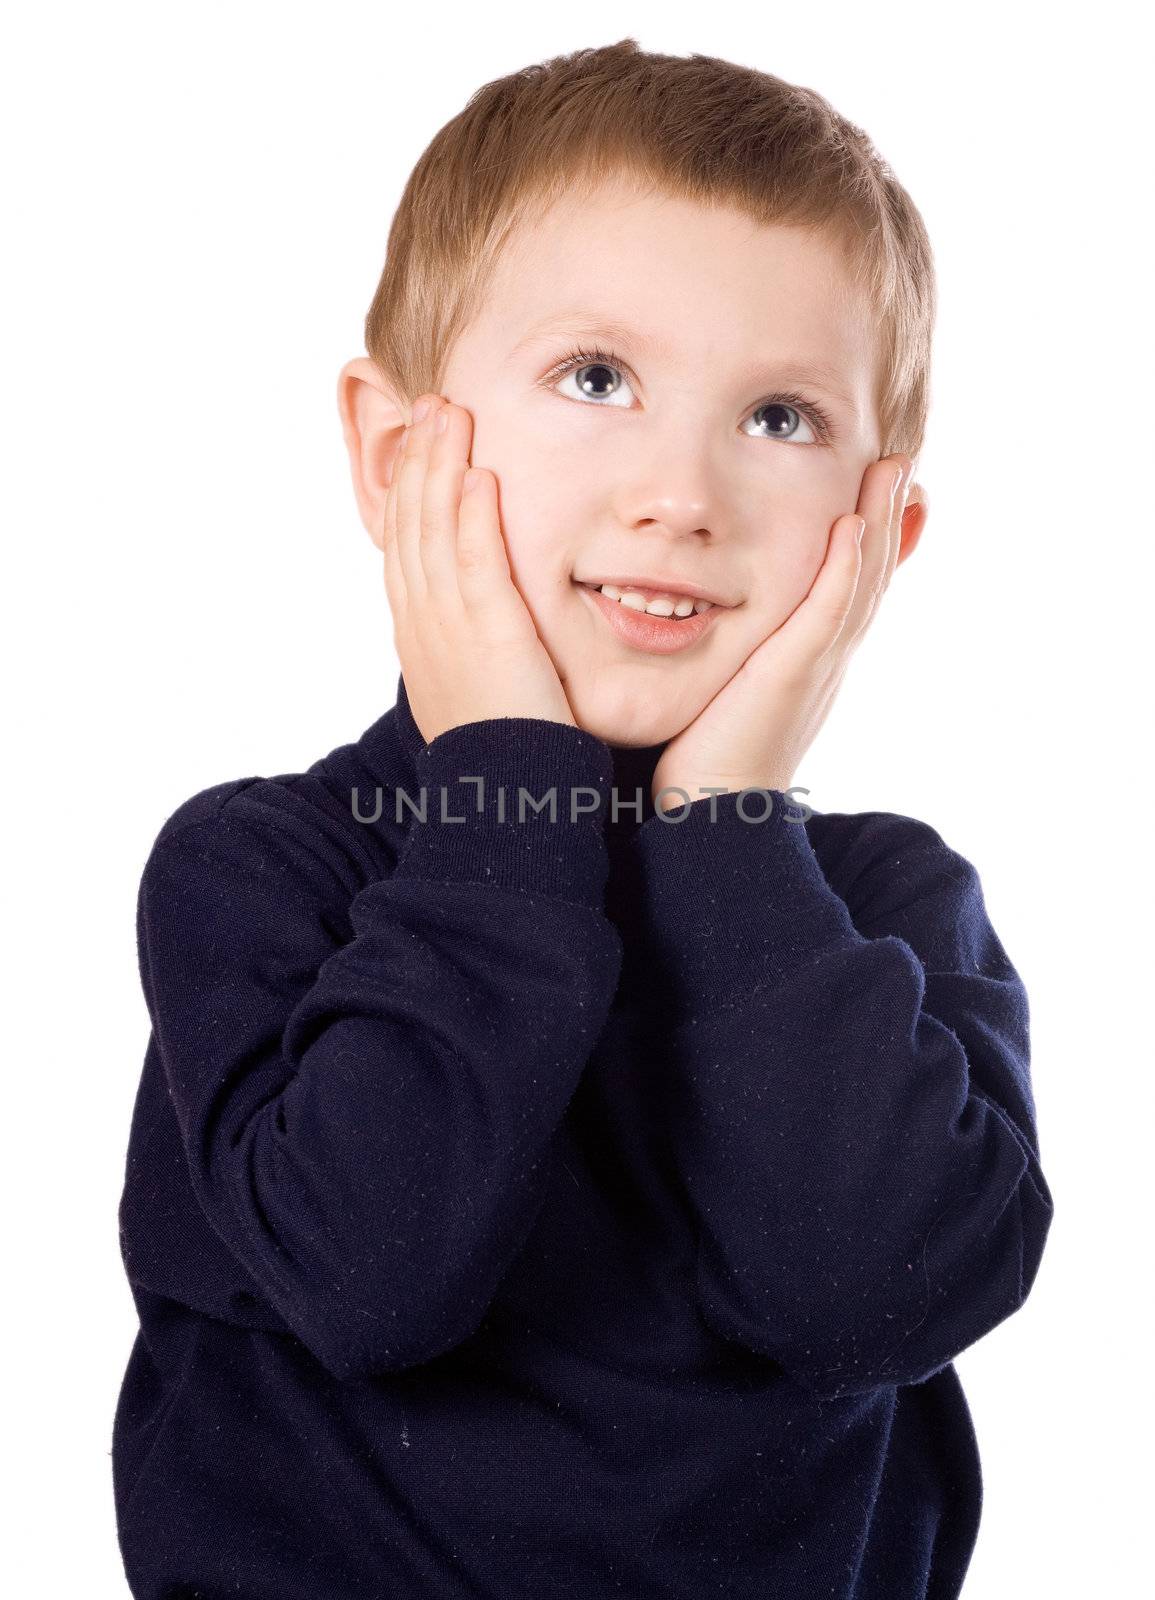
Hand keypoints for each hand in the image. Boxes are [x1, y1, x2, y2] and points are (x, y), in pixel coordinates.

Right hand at [384, 392, 577, 745]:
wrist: (503, 796)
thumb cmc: (502, 749)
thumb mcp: (474, 684)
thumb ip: (474, 641)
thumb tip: (482, 621)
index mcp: (418, 632)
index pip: (406, 543)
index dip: (410, 487)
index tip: (421, 443)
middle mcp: (422, 622)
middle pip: (411, 523)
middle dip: (418, 460)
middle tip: (429, 405)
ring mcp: (447, 627)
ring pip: (435, 531)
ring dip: (441, 468)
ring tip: (450, 414)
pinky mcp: (487, 634)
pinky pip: (474, 562)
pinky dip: (473, 516)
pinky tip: (479, 475)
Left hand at [650, 454, 912, 811]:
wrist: (714, 816)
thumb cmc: (710, 760)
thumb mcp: (733, 691)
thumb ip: (738, 653)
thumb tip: (719, 625)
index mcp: (813, 659)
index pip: (854, 588)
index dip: (877, 540)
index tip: (890, 490)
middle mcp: (827, 659)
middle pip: (873, 575)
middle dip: (890, 515)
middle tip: (903, 461)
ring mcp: (817, 666)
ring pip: (862, 584)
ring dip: (879, 523)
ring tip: (893, 468)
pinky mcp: (792, 675)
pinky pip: (826, 614)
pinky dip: (845, 569)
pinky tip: (851, 527)